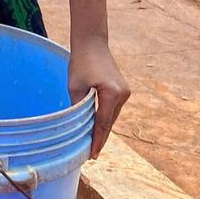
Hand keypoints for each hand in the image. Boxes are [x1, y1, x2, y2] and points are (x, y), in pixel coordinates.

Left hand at [68, 38, 129, 159]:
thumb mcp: (75, 86)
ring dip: (102, 128)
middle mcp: (123, 94)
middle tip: (90, 155)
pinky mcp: (122, 89)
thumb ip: (78, 108)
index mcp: (112, 94)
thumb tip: (76, 127)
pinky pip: (112, 108)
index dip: (97, 141)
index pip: (103, 124)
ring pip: (112, 116)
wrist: (91, 42)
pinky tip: (97, 127)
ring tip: (93, 144)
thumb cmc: (81, 62)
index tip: (92, 156)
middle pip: (109, 122)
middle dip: (100, 138)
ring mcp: (124, 92)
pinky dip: (105, 118)